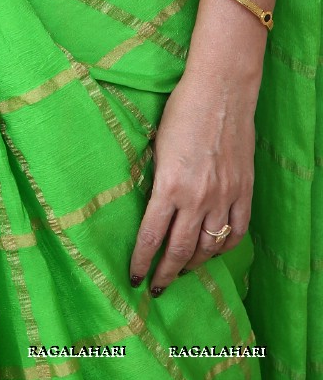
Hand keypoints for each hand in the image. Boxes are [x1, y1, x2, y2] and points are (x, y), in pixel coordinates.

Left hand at [129, 66, 255, 293]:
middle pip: (180, 250)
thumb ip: (157, 180)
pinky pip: (236, 231)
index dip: (141, 261)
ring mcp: (224, 197)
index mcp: (169, 186)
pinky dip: (224, 248)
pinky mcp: (244, 192)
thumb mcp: (157, 146)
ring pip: (208, 246)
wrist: (221, 92)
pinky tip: (213, 252)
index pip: (152, 236)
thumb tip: (151, 207)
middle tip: (157, 287)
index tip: (134, 277)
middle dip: (166, 273)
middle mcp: (197, 198)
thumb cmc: (181, 111)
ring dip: (193, 264)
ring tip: (182, 272)